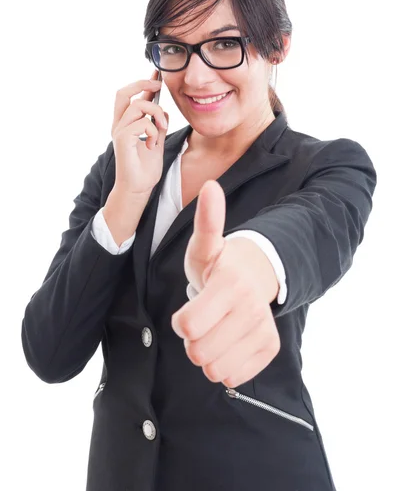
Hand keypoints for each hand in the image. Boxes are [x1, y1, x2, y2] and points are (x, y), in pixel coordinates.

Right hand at [111, 70, 168, 195]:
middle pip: (123, 92)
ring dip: (156, 114)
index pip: (131, 96)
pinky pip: (141, 123)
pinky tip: (153, 144)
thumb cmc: (145, 169)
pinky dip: (153, 131)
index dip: (143, 82)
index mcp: (126, 123)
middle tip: (159, 86)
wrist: (139, 189)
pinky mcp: (122, 140)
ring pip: (138, 105)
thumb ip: (157, 124)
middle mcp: (119, 125)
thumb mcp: (156, 140)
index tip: (157, 74)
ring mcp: (119, 131)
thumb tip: (162, 109)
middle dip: (142, 83)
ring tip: (162, 128)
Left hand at [171, 180, 280, 388]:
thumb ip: (206, 221)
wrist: (257, 277)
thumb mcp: (205, 245)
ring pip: (215, 369)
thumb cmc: (220, 264)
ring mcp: (262, 329)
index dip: (182, 321)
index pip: (187, 326)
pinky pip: (234, 377)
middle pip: (199, 351)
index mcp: (230, 283)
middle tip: (203, 319)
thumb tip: (210, 185)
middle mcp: (250, 308)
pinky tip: (230, 342)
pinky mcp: (270, 348)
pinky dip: (226, 365)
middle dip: (193, 339)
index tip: (190, 308)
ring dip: (208, 354)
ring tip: (216, 330)